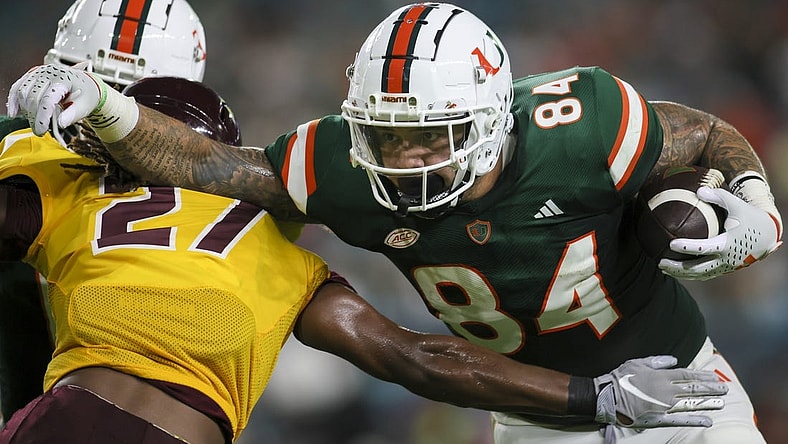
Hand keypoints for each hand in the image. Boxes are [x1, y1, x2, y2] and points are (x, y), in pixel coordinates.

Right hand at [7, 64, 103, 135]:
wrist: (87, 84)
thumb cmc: (87, 93)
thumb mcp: (85, 106)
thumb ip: (73, 115)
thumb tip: (61, 124)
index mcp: (64, 78)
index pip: (47, 100)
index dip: (42, 117)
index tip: (41, 130)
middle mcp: (49, 72)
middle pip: (33, 97)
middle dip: (34, 117)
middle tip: (40, 130)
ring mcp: (39, 72)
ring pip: (23, 92)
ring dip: (26, 110)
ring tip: (35, 122)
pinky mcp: (32, 76)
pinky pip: (18, 87)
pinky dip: (14, 101)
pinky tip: (15, 112)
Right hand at [594, 355, 726, 428]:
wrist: (606, 396)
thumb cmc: (619, 378)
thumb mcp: (637, 363)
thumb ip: (657, 361)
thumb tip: (673, 360)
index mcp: (660, 375)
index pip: (687, 375)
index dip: (702, 376)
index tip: (714, 377)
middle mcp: (665, 390)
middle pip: (693, 389)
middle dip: (710, 389)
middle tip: (724, 389)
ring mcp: (664, 405)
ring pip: (690, 403)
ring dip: (707, 403)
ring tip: (721, 402)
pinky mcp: (659, 419)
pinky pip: (680, 420)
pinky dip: (695, 420)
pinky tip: (707, 421)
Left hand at [659, 186, 781, 279]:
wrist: (769, 234)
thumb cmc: (750, 216)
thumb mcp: (737, 204)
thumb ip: (718, 196)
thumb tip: (699, 190)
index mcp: (728, 244)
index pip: (704, 248)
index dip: (687, 247)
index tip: (670, 244)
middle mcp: (727, 259)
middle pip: (698, 268)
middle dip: (678, 268)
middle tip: (660, 262)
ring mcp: (727, 267)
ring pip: (700, 275)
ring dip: (681, 274)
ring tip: (663, 268)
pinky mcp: (727, 269)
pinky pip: (706, 274)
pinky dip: (691, 274)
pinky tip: (677, 270)